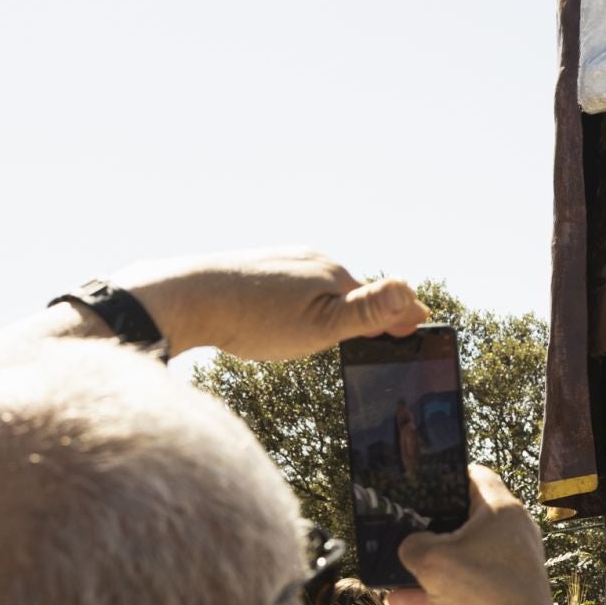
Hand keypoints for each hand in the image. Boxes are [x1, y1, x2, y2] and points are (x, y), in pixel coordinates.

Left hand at [112, 247, 428, 360]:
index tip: (419, 330)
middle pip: (349, 293)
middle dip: (361, 317)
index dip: (400, 319)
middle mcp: (312, 259)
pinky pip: (290, 288)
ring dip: (326, 311)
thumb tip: (410, 290)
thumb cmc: (255, 320)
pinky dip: (297, 305)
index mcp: (334, 274)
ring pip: (317, 290)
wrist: (186, 298)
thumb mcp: (320, 326)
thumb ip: (366, 312)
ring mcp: (283, 260)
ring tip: (322, 336)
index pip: (381, 299)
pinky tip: (279, 319)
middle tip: (372, 344)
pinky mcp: (257, 266)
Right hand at [388, 466, 559, 604]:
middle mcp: (510, 530)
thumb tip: (410, 547)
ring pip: (462, 555)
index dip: (445, 476)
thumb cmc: (481, 588)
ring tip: (393, 573)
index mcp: (501, 509)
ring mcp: (510, 561)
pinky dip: (438, 590)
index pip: (474, 475)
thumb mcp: (431, 561)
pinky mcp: (505, 589)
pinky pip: (466, 583)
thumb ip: (411, 545)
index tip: (420, 486)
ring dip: (428, 566)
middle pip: (464, 518)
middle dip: (430, 527)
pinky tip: (401, 603)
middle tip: (404, 528)